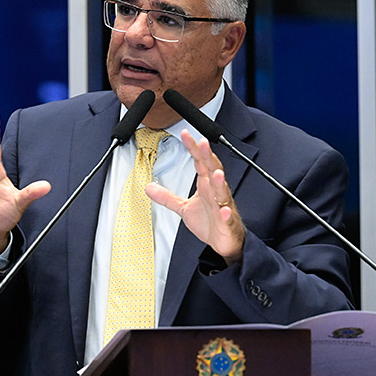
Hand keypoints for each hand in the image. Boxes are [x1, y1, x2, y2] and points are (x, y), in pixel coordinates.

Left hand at [145, 129, 245, 264]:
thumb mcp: (184, 208)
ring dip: (219, 182)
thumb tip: (149, 187)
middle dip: (208, 156)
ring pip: (222, 191)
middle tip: (202, 143)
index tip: (185, 134)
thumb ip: (167, 197)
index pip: (199, 162)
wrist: (224, 241)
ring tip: (215, 173)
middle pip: (212, 169)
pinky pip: (226, 216)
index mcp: (206, 185)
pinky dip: (225, 213)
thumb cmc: (209, 221)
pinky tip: (223, 211)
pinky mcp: (227, 222)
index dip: (193, 148)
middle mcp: (215, 192)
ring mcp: (222, 206)